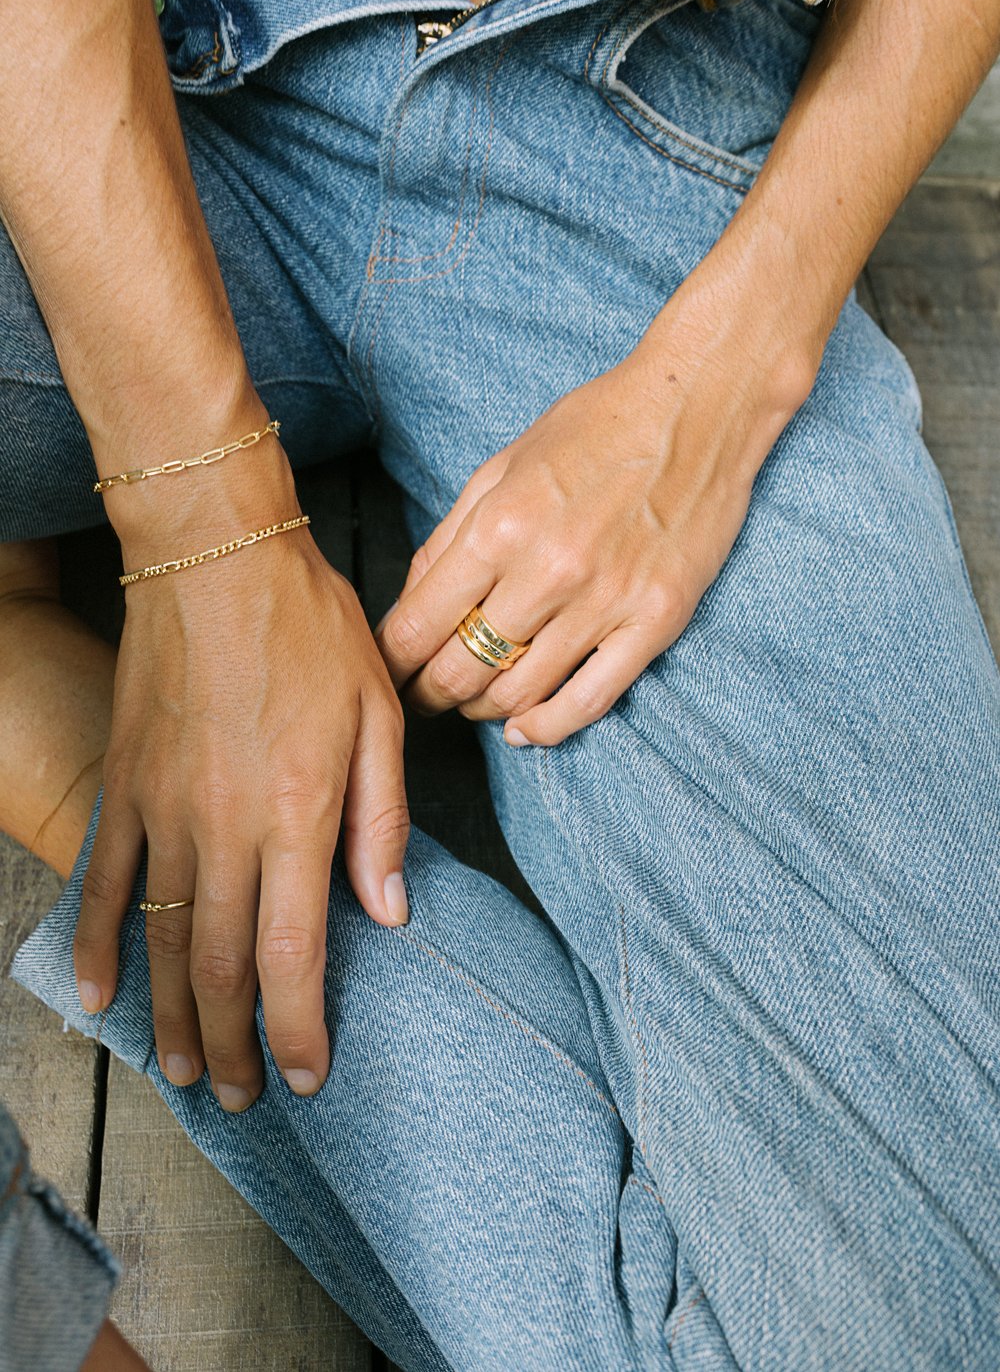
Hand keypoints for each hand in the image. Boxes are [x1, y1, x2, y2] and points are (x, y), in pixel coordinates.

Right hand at [73, 399, 408, 1110]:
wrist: (217, 556)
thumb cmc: (312, 628)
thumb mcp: (380, 715)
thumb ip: (382, 820)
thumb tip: (389, 911)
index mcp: (301, 813)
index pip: (295, 952)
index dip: (300, 1026)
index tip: (308, 1076)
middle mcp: (226, 827)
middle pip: (224, 964)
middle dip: (238, 1041)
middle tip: (245, 1095)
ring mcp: (165, 809)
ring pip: (165, 939)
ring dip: (175, 1014)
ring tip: (186, 1070)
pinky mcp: (128, 784)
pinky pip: (107, 881)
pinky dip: (102, 944)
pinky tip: (101, 996)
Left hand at [375, 265, 820, 745]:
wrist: (697, 406)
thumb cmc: (595, 427)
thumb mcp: (501, 465)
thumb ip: (450, 538)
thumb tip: (412, 605)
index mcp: (500, 526)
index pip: (418, 626)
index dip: (392, 660)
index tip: (390, 669)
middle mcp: (548, 571)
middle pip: (461, 670)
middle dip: (429, 693)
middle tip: (425, 693)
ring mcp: (606, 602)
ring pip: (519, 695)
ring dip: (482, 709)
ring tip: (474, 700)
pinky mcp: (654, 622)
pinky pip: (590, 701)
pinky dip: (548, 728)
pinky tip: (525, 729)